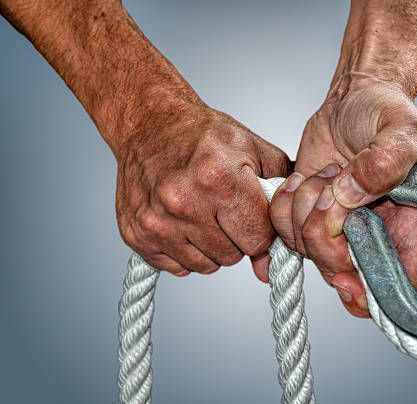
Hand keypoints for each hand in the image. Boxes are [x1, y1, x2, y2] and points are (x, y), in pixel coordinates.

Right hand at [116, 104, 289, 276]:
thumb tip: (271, 258)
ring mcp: (157, 222)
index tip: (252, 213)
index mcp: (219, 178)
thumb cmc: (204, 135)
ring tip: (203, 213)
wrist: (148, 122)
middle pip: (233, 256)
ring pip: (206, 266)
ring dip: (211, 247)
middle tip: (224, 209)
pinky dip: (184, 251)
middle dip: (236, 237)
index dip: (261, 228)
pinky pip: (177, 268)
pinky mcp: (137, 235)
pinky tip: (181, 222)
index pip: (258, 239)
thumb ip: (278, 200)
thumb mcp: (256, 150)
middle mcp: (185, 202)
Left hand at [270, 78, 416, 316]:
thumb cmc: (388, 113)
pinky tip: (303, 179)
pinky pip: (282, 232)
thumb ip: (386, 160)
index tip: (342, 272)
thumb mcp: (402, 128)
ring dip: (305, 208)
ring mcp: (338, 232)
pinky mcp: (308, 219)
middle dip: (324, 230)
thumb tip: (351, 194)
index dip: (364, 293)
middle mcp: (375, 239)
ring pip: (305, 252)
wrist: (354, 99)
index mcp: (413, 230)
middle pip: (338, 273)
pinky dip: (284, 205)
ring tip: (327, 174)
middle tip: (335, 186)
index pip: (391, 288)